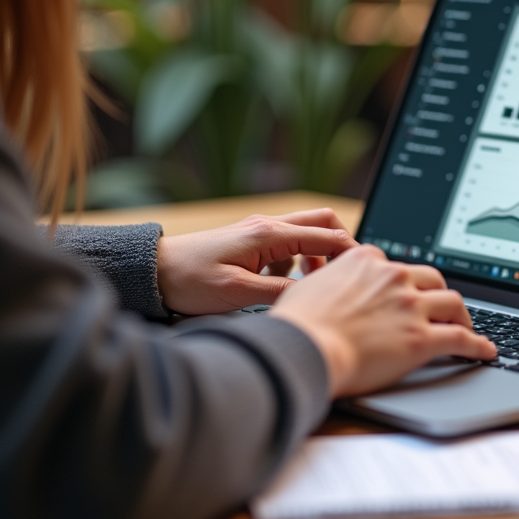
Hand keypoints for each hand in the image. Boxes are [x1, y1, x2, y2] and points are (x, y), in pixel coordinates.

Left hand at [157, 209, 355, 314]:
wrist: (154, 272)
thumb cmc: (190, 280)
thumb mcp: (238, 293)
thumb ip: (281, 293)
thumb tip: (315, 296)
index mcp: (269, 234)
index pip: (327, 236)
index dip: (351, 254)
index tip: (365, 274)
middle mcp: (268, 226)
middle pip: (323, 222)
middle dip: (340, 246)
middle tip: (344, 275)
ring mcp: (260, 232)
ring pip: (307, 232)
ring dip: (318, 255)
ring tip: (314, 285)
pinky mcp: (252, 242)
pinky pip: (289, 245)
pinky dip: (298, 261)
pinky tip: (285, 285)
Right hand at [272, 245, 496, 397]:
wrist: (303, 349)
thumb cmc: (297, 324)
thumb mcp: (307, 286)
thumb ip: (324, 278)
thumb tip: (318, 274)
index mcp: (366, 260)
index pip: (397, 266)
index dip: (406, 282)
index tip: (408, 292)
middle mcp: (393, 277)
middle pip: (432, 278)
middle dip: (439, 294)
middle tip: (440, 309)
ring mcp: (410, 306)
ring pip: (453, 302)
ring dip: (463, 316)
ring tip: (465, 328)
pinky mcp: (421, 338)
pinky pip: (460, 338)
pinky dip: (478, 345)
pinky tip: (485, 351)